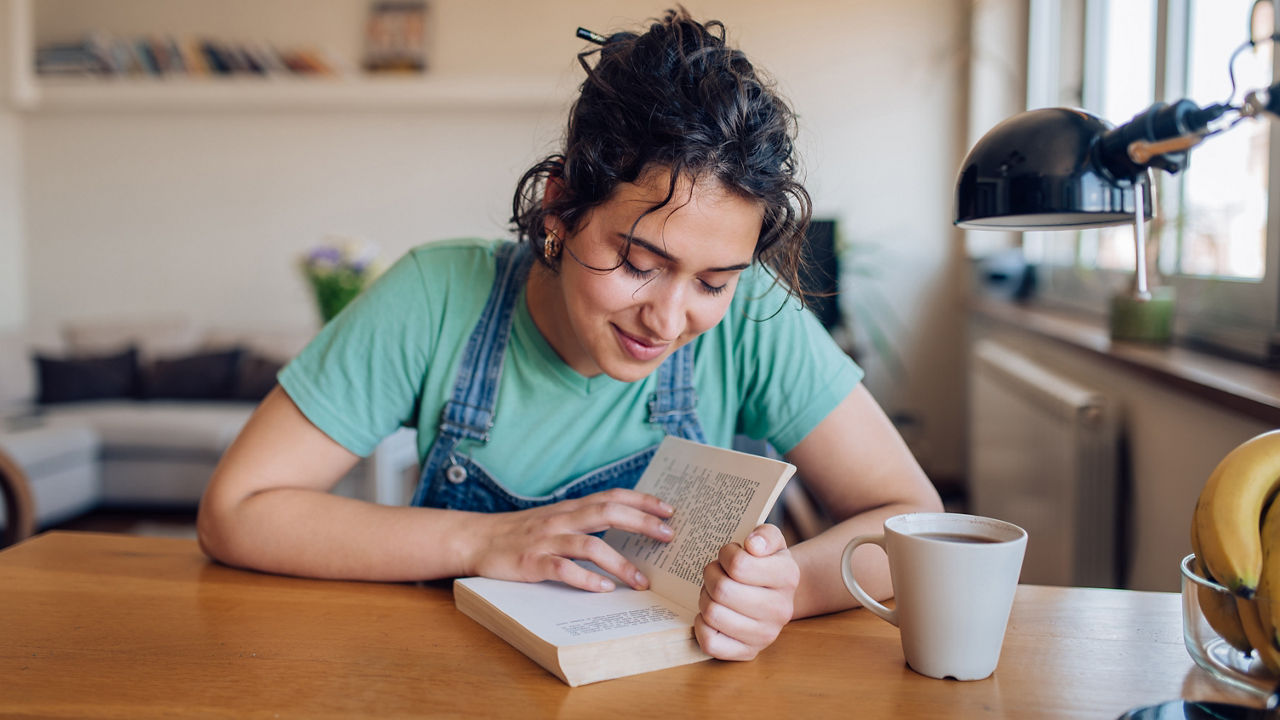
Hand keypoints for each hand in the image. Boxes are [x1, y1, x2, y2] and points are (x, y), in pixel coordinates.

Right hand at [466, 488, 673, 592]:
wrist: (476, 539)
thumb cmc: (521, 533)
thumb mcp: (556, 518)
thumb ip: (585, 519)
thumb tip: (626, 524)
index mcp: (570, 508)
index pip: (612, 496)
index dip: (642, 500)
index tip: (669, 509)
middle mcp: (561, 519)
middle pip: (607, 513)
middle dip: (641, 523)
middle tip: (668, 536)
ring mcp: (546, 540)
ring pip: (590, 545)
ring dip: (619, 563)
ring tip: (641, 581)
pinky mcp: (531, 562)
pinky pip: (562, 570)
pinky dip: (585, 580)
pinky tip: (603, 590)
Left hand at [694, 524, 798, 660]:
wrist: (777, 594)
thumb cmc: (766, 563)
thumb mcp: (771, 540)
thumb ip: (764, 535)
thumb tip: (752, 545)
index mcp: (787, 576)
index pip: (739, 565)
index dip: (726, 555)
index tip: (729, 554)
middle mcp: (780, 609)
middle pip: (722, 590)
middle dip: (711, 575)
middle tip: (717, 572)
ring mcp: (765, 635)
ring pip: (712, 614)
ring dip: (705, 597)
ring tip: (715, 592)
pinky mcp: (748, 653)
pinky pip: (710, 643)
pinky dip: (701, 625)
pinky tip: (710, 614)